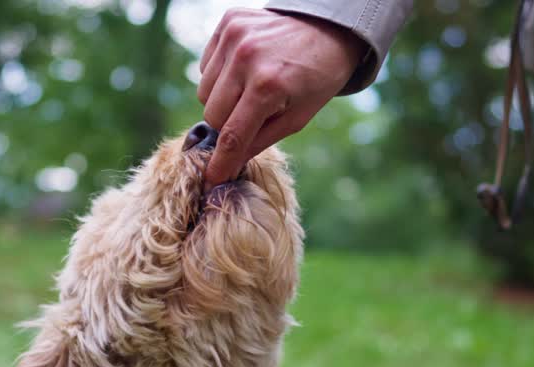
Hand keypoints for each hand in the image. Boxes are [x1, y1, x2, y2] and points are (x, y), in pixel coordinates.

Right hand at [197, 8, 366, 185]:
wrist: (328, 27)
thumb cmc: (317, 77)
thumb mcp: (297, 117)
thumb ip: (260, 141)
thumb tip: (229, 165)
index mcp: (268, 86)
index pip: (232, 134)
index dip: (221, 161)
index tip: (212, 178)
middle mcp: (246, 57)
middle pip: (212, 114)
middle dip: (228, 124)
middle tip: (251, 116)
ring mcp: (235, 36)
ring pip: (204, 91)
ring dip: (222, 99)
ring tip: (250, 89)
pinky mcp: (228, 22)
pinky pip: (206, 65)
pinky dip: (221, 75)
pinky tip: (245, 69)